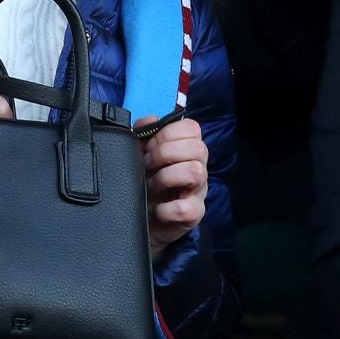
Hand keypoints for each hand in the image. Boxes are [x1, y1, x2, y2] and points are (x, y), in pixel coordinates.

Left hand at [141, 116, 207, 254]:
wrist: (141, 218)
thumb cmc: (144, 180)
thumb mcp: (140, 153)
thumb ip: (143, 133)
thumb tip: (150, 120)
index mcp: (187, 149)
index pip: (192, 128)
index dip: (167, 134)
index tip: (148, 145)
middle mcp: (198, 167)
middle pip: (197, 147)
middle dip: (165, 153)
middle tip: (147, 165)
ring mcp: (199, 192)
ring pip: (195, 171)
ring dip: (166, 177)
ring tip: (151, 186)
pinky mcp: (194, 215)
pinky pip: (185, 208)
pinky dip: (165, 208)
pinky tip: (157, 209)